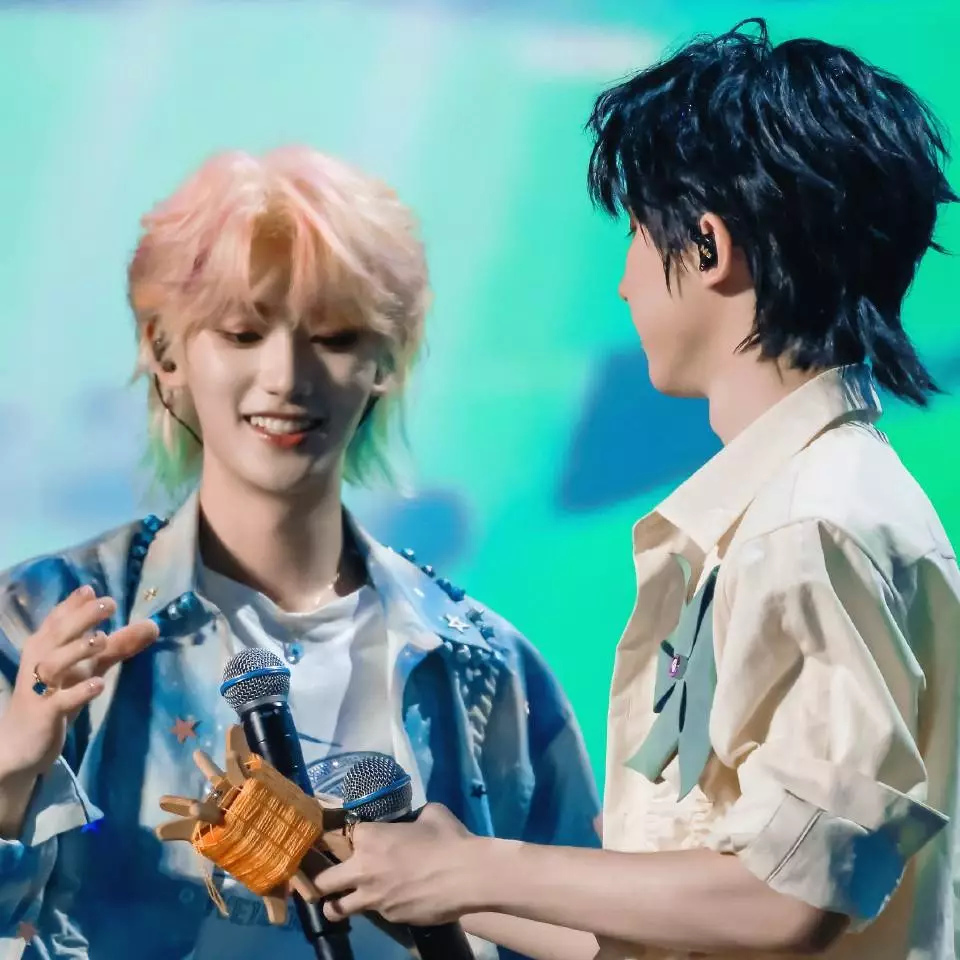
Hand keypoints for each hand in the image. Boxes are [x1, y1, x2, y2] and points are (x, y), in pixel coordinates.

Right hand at [0, 585, 158, 778]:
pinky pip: (59, 701)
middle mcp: (40, 662)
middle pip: (57, 634)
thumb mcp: (89, 667)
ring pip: (54, 664)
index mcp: (46, 646)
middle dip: (82, 617)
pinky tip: (99, 684)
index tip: (92, 589)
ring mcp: (39, 688)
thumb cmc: (57, 695)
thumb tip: (154, 625)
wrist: (22, 744)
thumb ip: (119, 645)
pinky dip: (79, 691)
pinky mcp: (45, 714)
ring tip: (103, 640)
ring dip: (78, 650)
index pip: (57, 619)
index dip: (73, 604)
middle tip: (109, 603)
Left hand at [312, 804, 481, 926]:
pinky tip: (393, 900)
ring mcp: (373, 898)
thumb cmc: (448, 838)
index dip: (343, 837)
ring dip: (335, 904)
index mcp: (369, 837)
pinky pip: (374, 913)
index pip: (340, 835)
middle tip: (325, 878)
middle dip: (319, 879)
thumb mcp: (429, 813)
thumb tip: (412, 821)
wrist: (467, 875)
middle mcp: (363, 869)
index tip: (347, 839)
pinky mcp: (389, 918)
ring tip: (339, 902)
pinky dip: (379, 908)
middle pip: (322, 880)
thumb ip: (411, 817)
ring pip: (336, 908)